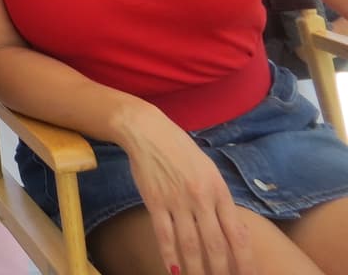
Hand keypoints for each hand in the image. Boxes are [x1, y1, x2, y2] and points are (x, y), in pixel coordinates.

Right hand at [122, 107, 254, 274]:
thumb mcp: (209, 171)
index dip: (244, 261)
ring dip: (196, 269)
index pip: (237, 234)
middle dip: (221, 271)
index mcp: (219, 190)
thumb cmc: (181, 150)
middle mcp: (201, 198)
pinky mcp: (154, 201)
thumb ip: (222, 201)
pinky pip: (164, 235)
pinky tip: (173, 270)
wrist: (148, 131)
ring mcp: (176, 200)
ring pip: (190, 244)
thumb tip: (236, 232)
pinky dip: (169, 255)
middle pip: (215, 244)